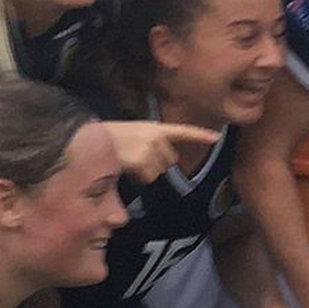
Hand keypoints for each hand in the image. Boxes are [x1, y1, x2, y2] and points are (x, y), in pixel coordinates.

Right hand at [101, 121, 222, 182]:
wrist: (90, 141)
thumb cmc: (110, 139)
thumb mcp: (134, 135)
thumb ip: (153, 144)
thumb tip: (164, 164)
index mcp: (154, 128)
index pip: (183, 131)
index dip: (201, 135)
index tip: (217, 137)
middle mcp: (156, 137)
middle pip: (170, 161)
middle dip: (156, 164)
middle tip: (136, 158)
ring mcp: (150, 149)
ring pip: (158, 173)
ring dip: (145, 173)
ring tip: (128, 161)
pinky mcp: (142, 161)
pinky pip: (147, 179)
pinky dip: (138, 179)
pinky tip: (125, 167)